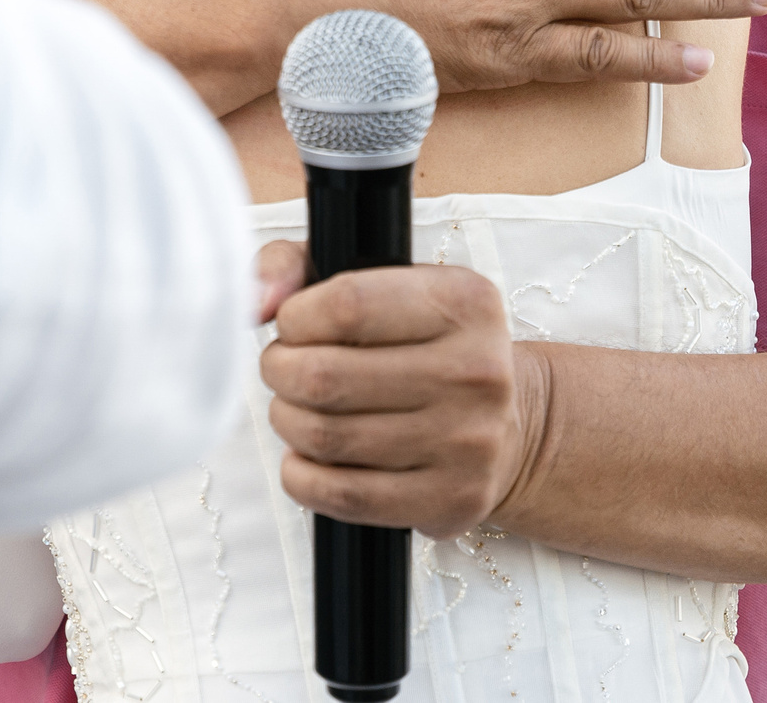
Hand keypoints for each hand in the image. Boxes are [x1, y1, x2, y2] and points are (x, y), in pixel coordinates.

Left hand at [256, 239, 545, 540]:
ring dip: (287, 421)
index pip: (345, 305)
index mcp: (463, 301)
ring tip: (295, 409)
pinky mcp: (451, 500)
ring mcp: (468, 441)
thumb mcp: (382, 280)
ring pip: (327, 436)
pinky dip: (302, 476)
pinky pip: (343, 494)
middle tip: (284, 370)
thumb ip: (299, 266)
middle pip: (325, 376)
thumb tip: (254, 300)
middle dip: (281, 372)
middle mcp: (476, 370)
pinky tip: (306, 457)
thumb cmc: (423, 344)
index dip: (295, 318)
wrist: (512, 422)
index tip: (292, 325)